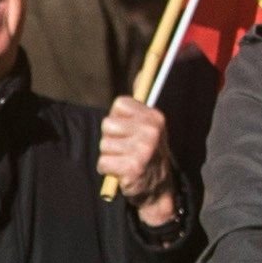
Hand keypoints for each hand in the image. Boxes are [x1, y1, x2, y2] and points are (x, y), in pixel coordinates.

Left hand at [96, 96, 174, 218]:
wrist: (158, 190)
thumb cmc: (147, 155)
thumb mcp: (148, 127)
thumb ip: (139, 105)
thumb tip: (141, 72)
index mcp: (154, 117)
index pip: (119, 104)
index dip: (118, 119)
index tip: (128, 132)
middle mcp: (151, 130)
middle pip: (107, 124)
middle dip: (111, 139)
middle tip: (126, 150)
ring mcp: (143, 148)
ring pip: (104, 145)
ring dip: (109, 156)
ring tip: (124, 161)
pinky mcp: (133, 167)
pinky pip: (103, 163)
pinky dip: (108, 170)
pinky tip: (121, 173)